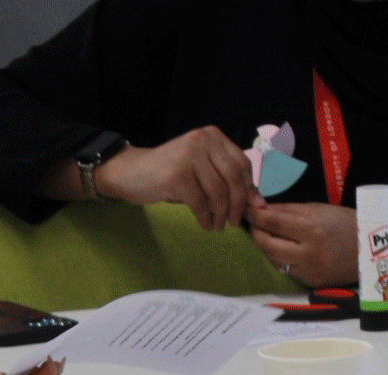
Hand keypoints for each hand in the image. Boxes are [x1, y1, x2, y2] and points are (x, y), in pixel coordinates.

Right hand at [95, 126, 264, 230]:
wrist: (129, 173)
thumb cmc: (167, 173)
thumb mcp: (199, 168)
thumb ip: (223, 177)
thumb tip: (257, 201)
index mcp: (211, 136)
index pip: (242, 163)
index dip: (249, 188)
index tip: (252, 207)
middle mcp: (202, 141)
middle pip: (233, 177)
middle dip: (238, 204)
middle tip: (235, 221)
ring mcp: (188, 157)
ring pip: (218, 192)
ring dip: (221, 214)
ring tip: (217, 225)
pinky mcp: (177, 176)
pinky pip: (200, 203)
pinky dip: (205, 218)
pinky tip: (205, 224)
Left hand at [246, 202, 358, 287]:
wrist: (375, 251)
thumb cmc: (348, 224)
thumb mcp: (320, 210)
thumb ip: (288, 210)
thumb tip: (262, 208)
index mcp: (313, 230)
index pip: (273, 222)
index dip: (255, 215)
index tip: (246, 208)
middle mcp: (309, 253)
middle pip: (266, 244)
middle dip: (255, 232)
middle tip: (251, 222)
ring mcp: (308, 271)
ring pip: (272, 258)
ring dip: (264, 245)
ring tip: (262, 233)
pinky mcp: (309, 282)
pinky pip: (284, 269)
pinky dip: (277, 257)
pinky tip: (278, 247)